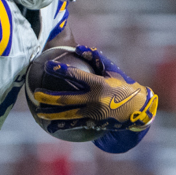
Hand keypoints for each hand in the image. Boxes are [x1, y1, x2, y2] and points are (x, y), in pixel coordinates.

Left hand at [28, 46, 159, 135]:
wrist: (139, 110)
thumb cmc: (124, 85)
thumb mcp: (113, 70)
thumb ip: (97, 58)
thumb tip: (80, 47)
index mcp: (99, 84)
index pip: (75, 76)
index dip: (60, 70)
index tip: (47, 66)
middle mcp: (94, 100)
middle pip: (67, 99)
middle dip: (49, 97)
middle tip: (36, 94)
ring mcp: (94, 113)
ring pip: (68, 115)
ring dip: (52, 114)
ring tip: (39, 112)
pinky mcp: (95, 123)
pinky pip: (76, 124)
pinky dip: (63, 125)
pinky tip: (52, 127)